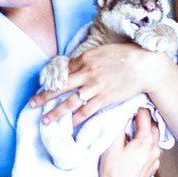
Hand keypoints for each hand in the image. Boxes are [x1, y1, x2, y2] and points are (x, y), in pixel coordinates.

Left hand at [29, 43, 171, 125]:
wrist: (145, 66)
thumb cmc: (125, 56)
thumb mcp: (101, 51)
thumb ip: (86, 59)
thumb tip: (73, 66)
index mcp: (85, 59)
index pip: (63, 70)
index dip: (51, 80)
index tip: (42, 86)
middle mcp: (87, 73)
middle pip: (60, 87)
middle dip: (44, 97)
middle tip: (32, 104)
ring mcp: (95, 87)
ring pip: (70, 102)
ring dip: (56, 112)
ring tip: (45, 120)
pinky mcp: (104, 99)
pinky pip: (86, 111)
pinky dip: (76, 119)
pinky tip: (68, 125)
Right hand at [92, 108, 161, 176]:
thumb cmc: (111, 170)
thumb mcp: (111, 144)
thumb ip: (119, 126)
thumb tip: (124, 113)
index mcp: (145, 141)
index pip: (145, 116)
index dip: (138, 108)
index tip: (133, 102)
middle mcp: (154, 150)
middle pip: (154, 126)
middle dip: (145, 119)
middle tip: (135, 113)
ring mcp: (155, 161)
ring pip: (155, 139)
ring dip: (147, 132)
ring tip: (134, 129)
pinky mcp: (152, 169)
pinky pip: (153, 151)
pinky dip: (147, 144)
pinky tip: (136, 146)